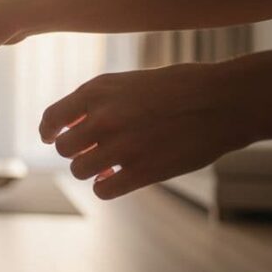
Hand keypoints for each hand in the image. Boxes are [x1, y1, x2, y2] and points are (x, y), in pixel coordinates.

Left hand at [40, 63, 248, 199]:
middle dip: (74, 151)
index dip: (49, 131)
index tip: (51, 137)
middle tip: (89, 151)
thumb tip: (65, 125)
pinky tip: (116, 179)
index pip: (52, 118)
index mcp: (96, 92)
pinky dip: (105, 186)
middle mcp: (103, 118)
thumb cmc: (176, 87)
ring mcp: (122, 146)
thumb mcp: (126, 82)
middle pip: (63, 148)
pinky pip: (103, 190)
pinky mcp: (143, 171)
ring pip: (79, 170)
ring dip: (89, 170)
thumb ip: (94, 101)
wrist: (222, 100)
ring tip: (105, 166)